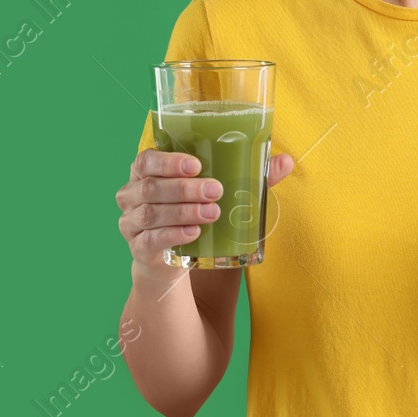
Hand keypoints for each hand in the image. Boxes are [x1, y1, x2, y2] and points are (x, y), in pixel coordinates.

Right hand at [117, 148, 294, 277]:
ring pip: (151, 213)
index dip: (169, 161)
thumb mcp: (218, 192)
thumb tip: (285, 161)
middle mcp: (132, 194)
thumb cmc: (196, 210)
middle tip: (216, 191)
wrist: (175, 256)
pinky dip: (173, 235)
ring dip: (183, 212)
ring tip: (212, 213)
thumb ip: (249, 175)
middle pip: (151, 187)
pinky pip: (151, 240)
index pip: (147, 160)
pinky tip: (194, 234)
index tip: (197, 165)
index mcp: (146, 171)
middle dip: (185, 189)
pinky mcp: (138, 248)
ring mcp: (132, 223)